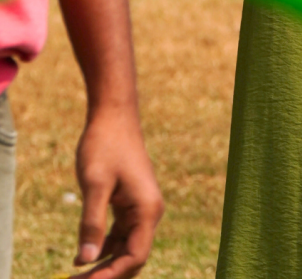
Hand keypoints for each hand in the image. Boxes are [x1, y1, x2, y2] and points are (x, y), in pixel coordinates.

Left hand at [73, 105, 162, 276]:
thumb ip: (92, 224)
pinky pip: (120, 236)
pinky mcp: (130, 203)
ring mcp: (140, 207)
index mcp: (147, 208)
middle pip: (132, 257)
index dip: (111, 275)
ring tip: (76, 277)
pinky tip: (82, 256)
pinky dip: (103, 249)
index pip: (135, 256)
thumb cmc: (105, 144)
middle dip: (107, 274)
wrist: (113, 115)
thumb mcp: (95, 184)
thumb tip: (86, 260)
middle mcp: (149, 211)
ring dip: (103, 265)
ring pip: (125, 249)